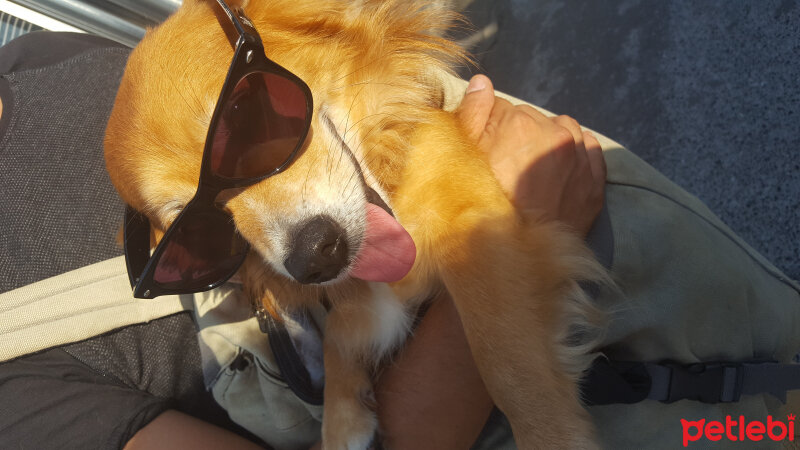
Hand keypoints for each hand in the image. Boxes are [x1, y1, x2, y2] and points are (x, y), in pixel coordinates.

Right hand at [456, 75, 606, 235]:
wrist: (514, 263)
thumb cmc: (481, 213)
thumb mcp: (463, 162)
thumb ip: (470, 115)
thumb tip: (481, 82)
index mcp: (520, 125)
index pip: (500, 109)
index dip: (488, 129)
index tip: (484, 151)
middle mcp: (554, 135)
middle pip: (531, 119)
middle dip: (517, 136)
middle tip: (504, 167)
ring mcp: (578, 159)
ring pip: (562, 130)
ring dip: (547, 141)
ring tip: (530, 168)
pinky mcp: (593, 183)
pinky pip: (588, 150)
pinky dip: (575, 154)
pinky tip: (558, 170)